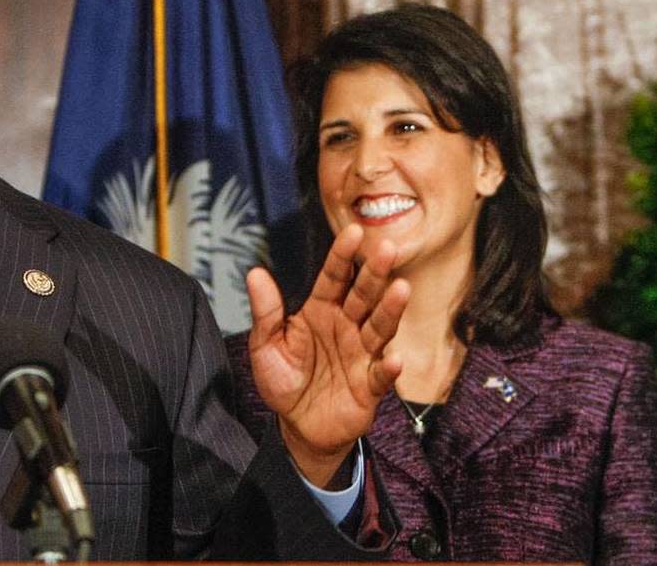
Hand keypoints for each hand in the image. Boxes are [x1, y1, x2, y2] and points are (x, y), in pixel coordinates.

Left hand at [247, 224, 408, 484]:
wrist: (299, 426)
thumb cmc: (283, 380)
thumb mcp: (265, 346)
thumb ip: (265, 312)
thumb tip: (255, 273)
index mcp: (320, 311)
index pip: (333, 277)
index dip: (343, 255)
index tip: (353, 231)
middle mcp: (346, 326)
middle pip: (363, 295)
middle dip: (375, 272)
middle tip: (386, 248)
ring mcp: (361, 354)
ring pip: (379, 327)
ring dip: (390, 309)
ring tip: (401, 289)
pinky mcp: (369, 385)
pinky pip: (380, 375)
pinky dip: (388, 368)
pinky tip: (395, 360)